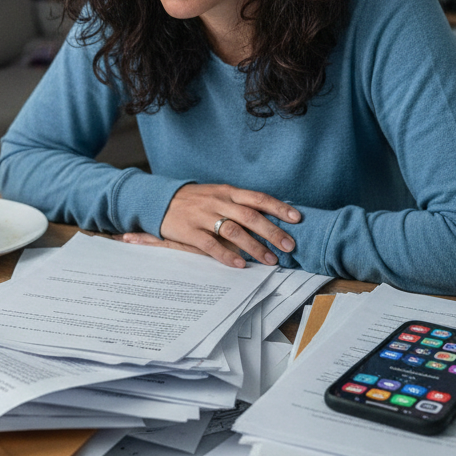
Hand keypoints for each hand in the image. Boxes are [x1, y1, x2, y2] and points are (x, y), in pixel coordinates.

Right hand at [119, 183, 299, 267]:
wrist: (159, 200)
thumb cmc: (194, 200)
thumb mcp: (217, 194)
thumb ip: (239, 204)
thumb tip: (268, 217)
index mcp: (227, 192)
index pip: (258, 198)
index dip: (278, 208)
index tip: (296, 218)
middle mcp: (218, 202)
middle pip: (250, 216)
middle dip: (272, 232)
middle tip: (289, 246)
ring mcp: (203, 216)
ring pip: (234, 231)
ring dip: (255, 247)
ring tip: (270, 260)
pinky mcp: (190, 231)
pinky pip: (211, 245)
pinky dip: (227, 255)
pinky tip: (240, 264)